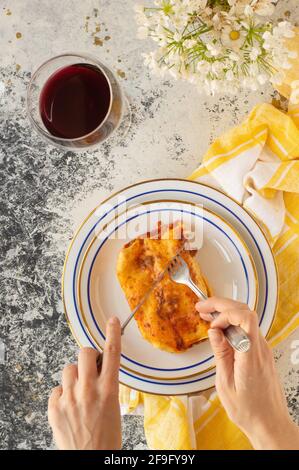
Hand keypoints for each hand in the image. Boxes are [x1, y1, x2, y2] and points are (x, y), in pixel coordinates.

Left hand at [48, 317, 121, 449]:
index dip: (113, 333)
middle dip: (87, 356)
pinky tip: (69, 406)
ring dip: (74, 376)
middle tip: (90, 366)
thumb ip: (107, 386)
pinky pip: (57, 389)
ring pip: (68, 369)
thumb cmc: (106, 440)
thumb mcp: (115, 409)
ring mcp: (70, 398)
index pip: (112, 354)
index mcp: (109, 391)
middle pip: (84, 353)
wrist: (89, 462)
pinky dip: (63, 394)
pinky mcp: (55, 408)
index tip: (113, 321)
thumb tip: (99, 371)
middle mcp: (89, 390)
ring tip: (79, 391)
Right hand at [196, 297, 298, 449]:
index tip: (212, 324)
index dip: (226, 313)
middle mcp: (260, 348)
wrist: (269, 423)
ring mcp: (263, 349)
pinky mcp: (261, 353)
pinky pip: (247, 330)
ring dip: (226, 313)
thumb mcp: (225, 383)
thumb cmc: (248, 409)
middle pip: (245, 312)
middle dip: (222, 305)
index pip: (245, 318)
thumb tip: (213, 331)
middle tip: (201, 307)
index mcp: (251, 355)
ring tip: (206, 314)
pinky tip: (219, 329)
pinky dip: (232, 324)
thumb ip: (220, 354)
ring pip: (246, 319)